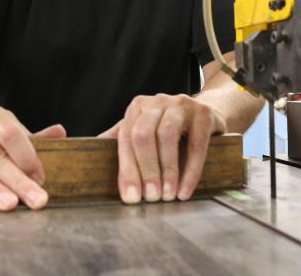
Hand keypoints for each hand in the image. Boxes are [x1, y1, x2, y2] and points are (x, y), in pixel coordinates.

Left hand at [99, 94, 225, 203]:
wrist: (209, 113)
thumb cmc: (173, 128)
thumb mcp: (146, 129)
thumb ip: (124, 141)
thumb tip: (90, 158)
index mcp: (138, 107)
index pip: (127, 138)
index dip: (127, 169)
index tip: (131, 196)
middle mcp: (157, 102)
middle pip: (144, 135)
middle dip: (146, 170)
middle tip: (151, 197)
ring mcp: (181, 105)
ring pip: (167, 136)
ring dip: (167, 170)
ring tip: (168, 194)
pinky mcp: (203, 114)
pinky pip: (196, 144)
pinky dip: (190, 170)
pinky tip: (185, 189)